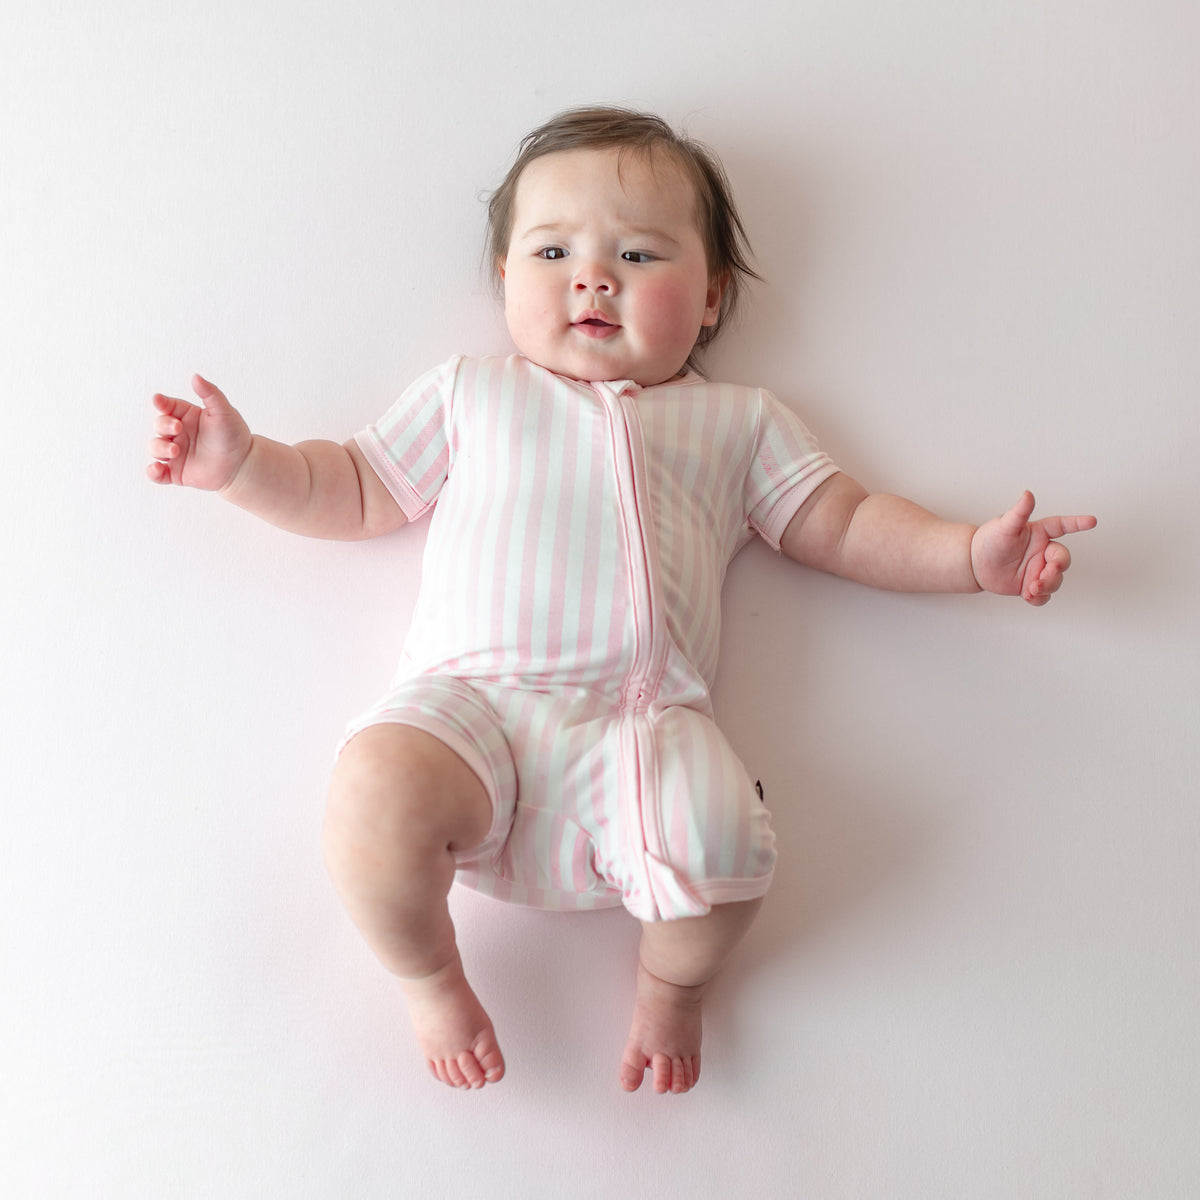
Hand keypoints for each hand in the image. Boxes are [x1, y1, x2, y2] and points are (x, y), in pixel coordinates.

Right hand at [146, 375, 252, 490]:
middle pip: (159, 425)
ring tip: (175, 450)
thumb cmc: (234, 435)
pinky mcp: (177, 473)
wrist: (243, 464)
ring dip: (160, 448)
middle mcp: (178, 434)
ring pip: (155, 447)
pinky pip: (158, 474)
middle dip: (163, 425)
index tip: (159, 401)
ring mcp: (176, 453)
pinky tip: (156, 468)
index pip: (167, 406)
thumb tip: (195, 376)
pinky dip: (152, 472)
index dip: (161, 403)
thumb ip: (210, 394)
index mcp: (187, 416)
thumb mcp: (224, 411)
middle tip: (178, 429)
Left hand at [970, 491, 1096, 605]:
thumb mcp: (1004, 526)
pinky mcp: (1031, 585)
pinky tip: (1029, 596)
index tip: (1092, 521)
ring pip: (1056, 579)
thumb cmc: (990, 540)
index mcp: (1039, 533)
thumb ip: (1019, 513)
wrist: (975, 563)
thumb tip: (1028, 494)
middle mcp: (1042, 551)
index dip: (1077, 523)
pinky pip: (1044, 595)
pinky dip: (1039, 598)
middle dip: (1057, 568)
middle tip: (1046, 573)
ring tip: (1031, 588)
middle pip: (1063, 560)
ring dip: (1048, 585)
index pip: (1062, 526)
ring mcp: (1038, 569)